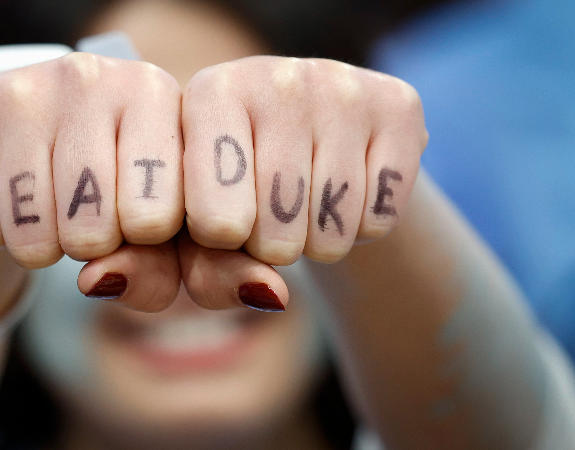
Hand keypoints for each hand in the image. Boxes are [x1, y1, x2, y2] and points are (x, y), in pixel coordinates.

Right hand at [0, 53, 186, 309]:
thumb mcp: (158, 223)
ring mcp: (21, 88)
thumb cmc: (118, 182)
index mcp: (153, 93)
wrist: (39, 131)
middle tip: (87, 218)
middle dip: (89, 246)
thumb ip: (155, 268)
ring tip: (49, 213)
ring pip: (31, 229)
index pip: (155, 218)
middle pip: (91, 229)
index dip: (143, 241)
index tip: (138, 215)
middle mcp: (89, 76)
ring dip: (40, 246)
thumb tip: (97, 280)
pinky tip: (6, 200)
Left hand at [181, 56, 428, 264]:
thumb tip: (270, 295)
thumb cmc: (238, 191)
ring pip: (333, 230)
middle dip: (271, 248)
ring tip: (306, 203)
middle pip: (276, 232)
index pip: (214, 222)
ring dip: (318, 243)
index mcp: (211, 94)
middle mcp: (276, 76)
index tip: (222, 223)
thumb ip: (210, 274)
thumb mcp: (202, 231)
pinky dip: (363, 229)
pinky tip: (347, 192)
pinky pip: (381, 218)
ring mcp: (342, 86)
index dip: (222, 245)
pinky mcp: (399, 105)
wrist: (312, 139)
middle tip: (269, 213)